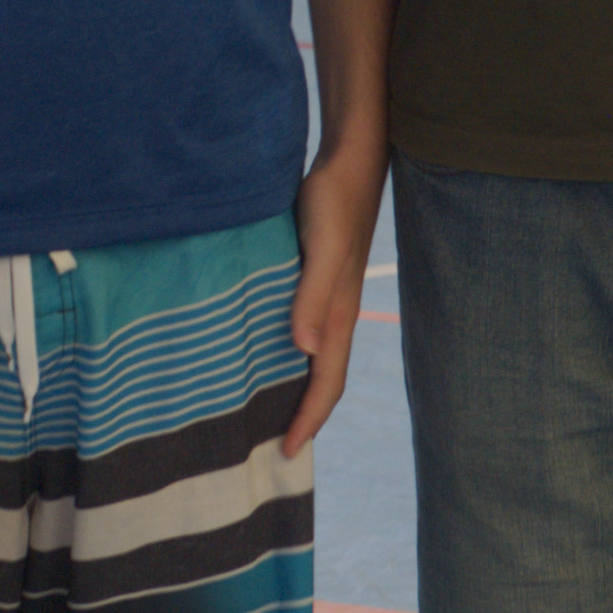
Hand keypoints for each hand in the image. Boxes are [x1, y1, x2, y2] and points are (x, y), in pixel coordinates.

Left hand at [279, 145, 384, 454]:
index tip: (286, 453)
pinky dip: (288, 354)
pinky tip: (264, 350)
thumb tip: (304, 349)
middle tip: (275, 447)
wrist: (348, 159)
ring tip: (267, 411)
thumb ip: (312, 295)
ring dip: (297, 387)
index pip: (327, 382)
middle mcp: (337, 314)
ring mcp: (327, 297)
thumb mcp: (321, 246)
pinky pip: (304, 330)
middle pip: (323, 378)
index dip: (309, 420)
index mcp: (340, 315)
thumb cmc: (333, 200)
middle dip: (305, 415)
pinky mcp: (314, 278)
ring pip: (314, 357)